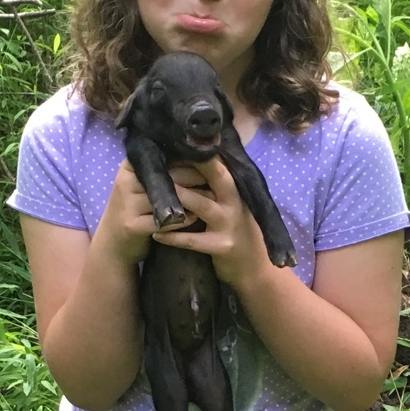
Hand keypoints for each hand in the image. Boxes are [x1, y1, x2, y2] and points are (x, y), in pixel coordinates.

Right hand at [94, 160, 207, 265]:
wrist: (113, 244)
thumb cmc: (134, 211)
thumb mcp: (141, 187)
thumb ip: (160, 172)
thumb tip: (196, 154)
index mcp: (129, 167)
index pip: (164, 156)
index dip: (188, 158)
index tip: (210, 159)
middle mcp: (125, 182)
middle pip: (169, 176)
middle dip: (196, 177)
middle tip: (218, 179)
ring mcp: (127, 205)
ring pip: (168, 198)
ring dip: (193, 199)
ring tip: (213, 197)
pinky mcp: (132, 226)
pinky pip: (164, 220)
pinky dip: (182, 219)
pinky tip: (195, 218)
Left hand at [154, 156, 272, 290]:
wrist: (255, 269)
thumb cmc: (238, 233)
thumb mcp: (233, 207)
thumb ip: (218, 189)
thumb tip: (196, 163)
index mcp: (237, 191)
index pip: (220, 166)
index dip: (201, 153)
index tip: (179, 141)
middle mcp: (235, 204)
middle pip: (215, 178)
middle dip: (191, 166)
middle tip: (164, 158)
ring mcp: (229, 225)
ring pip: (201, 205)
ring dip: (178, 196)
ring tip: (154, 191)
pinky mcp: (221, 247)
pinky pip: (192, 240)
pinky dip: (173, 236)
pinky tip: (156, 233)